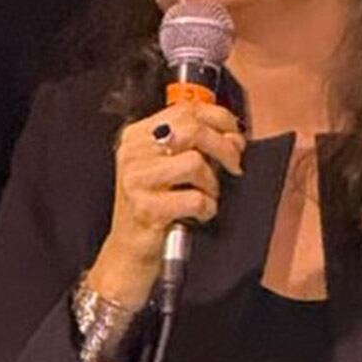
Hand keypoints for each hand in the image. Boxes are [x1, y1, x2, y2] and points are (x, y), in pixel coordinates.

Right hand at [85, 101, 245, 304]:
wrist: (128, 253)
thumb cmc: (153, 208)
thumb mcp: (165, 167)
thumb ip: (193, 144)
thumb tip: (233, 136)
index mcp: (136, 136)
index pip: (185, 109)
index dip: (219, 118)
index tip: (234, 135)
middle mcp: (133, 153)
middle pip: (192, 129)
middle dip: (223, 147)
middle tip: (233, 166)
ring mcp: (136, 180)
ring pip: (194, 163)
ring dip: (212, 184)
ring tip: (205, 196)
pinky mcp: (146, 208)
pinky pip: (194, 199)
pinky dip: (207, 208)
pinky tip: (198, 215)